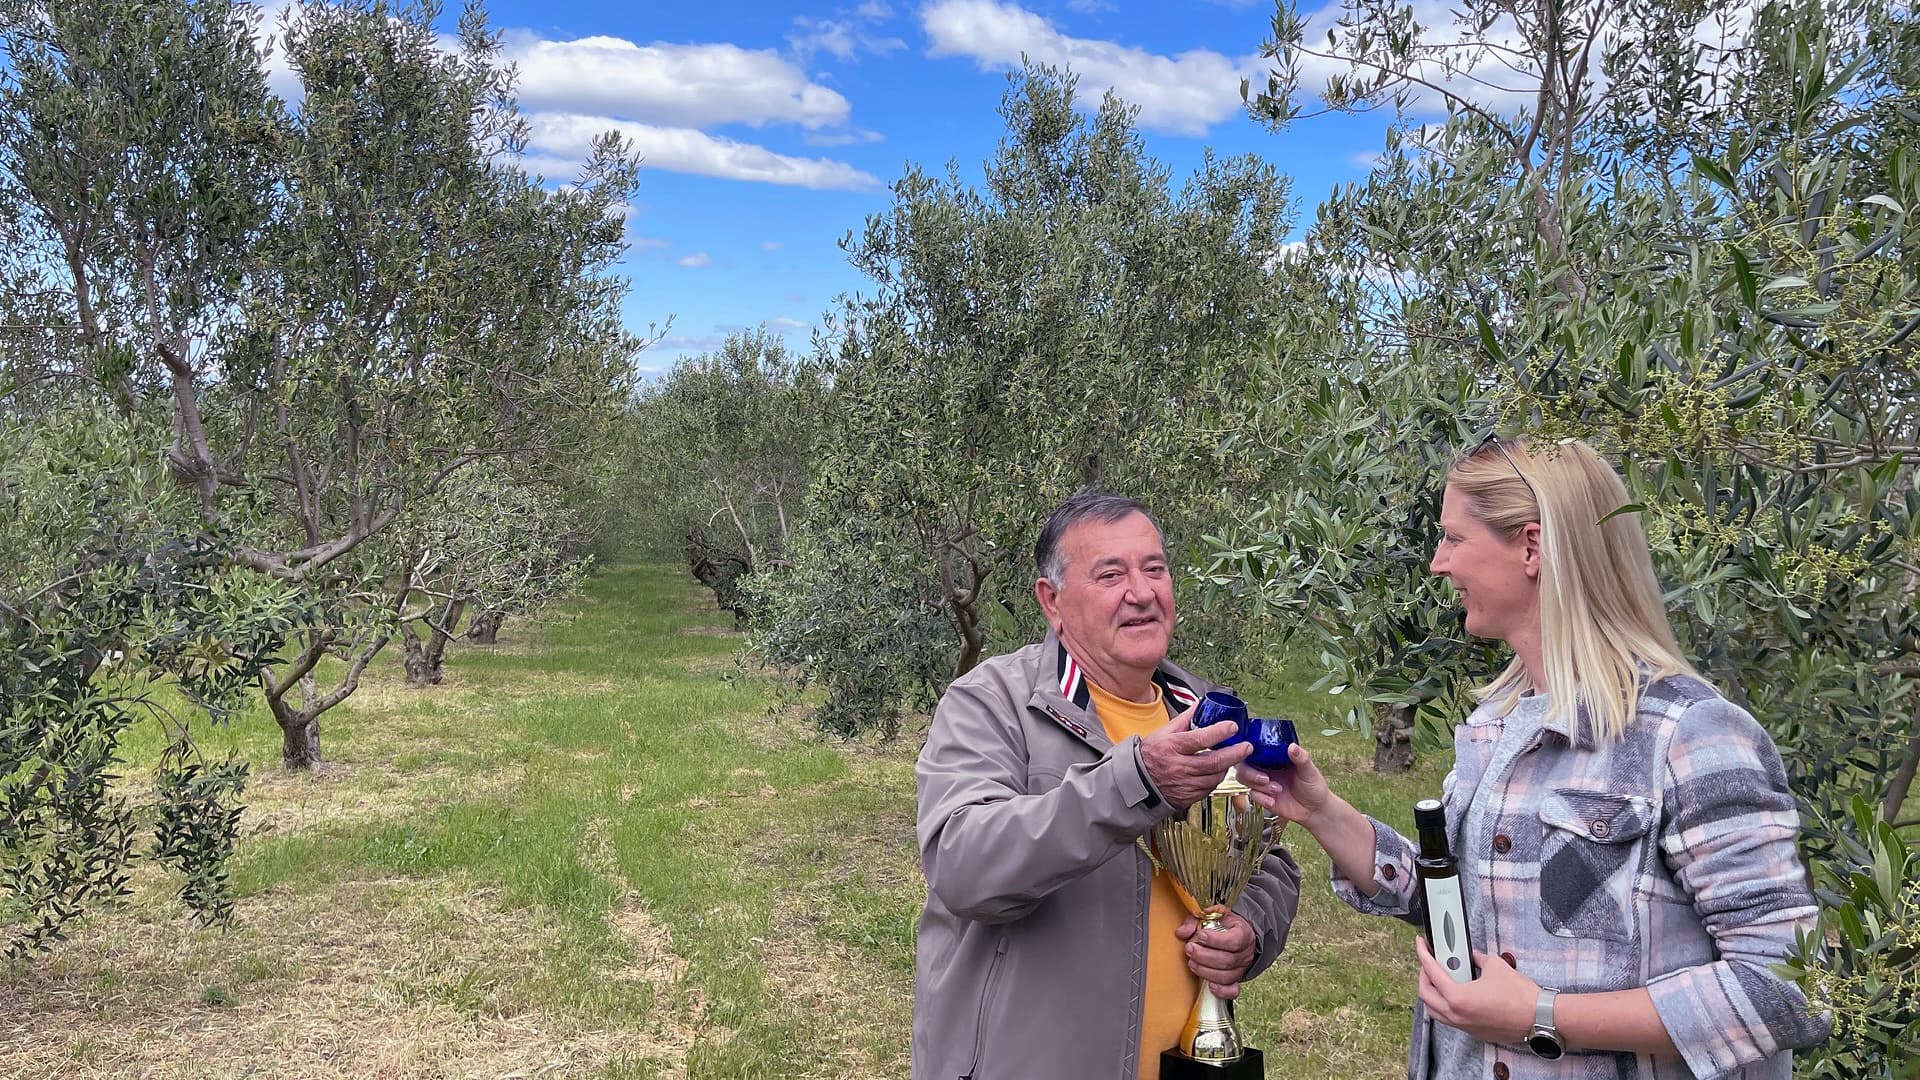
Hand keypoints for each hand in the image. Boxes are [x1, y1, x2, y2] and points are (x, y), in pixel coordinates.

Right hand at [1140, 707, 1251, 810]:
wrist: (1136, 782)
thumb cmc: (1149, 755)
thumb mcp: (1164, 732)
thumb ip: (1185, 719)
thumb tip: (1201, 705)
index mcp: (1172, 747)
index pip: (1200, 739)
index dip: (1220, 732)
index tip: (1233, 727)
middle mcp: (1179, 767)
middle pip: (1213, 761)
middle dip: (1235, 754)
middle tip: (1246, 747)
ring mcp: (1184, 784)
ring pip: (1214, 776)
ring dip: (1226, 767)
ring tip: (1232, 758)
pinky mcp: (1187, 797)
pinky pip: (1209, 788)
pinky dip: (1216, 778)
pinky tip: (1217, 771)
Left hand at [1177, 910, 1255, 999]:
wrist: (1240, 936)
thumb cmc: (1225, 926)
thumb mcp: (1213, 916)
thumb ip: (1196, 921)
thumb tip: (1181, 932)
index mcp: (1243, 934)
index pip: (1234, 940)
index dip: (1216, 940)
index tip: (1200, 935)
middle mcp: (1244, 953)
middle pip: (1227, 960)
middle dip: (1204, 956)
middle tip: (1189, 949)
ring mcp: (1241, 968)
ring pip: (1226, 976)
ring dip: (1206, 971)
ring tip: (1192, 963)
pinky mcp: (1236, 980)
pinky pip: (1232, 990)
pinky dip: (1221, 991)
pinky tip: (1209, 985)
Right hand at [1238, 741, 1333, 827]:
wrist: (1315, 810)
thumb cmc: (1314, 787)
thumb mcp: (1309, 771)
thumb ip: (1301, 758)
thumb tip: (1292, 746)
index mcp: (1275, 757)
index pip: (1255, 750)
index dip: (1248, 751)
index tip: (1251, 753)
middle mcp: (1266, 768)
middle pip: (1244, 765)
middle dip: (1250, 773)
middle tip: (1265, 779)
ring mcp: (1263, 783)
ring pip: (1245, 779)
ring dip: (1257, 786)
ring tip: (1276, 790)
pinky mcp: (1263, 797)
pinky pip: (1252, 795)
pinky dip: (1261, 798)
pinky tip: (1272, 801)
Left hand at [1416, 938, 1536, 1044]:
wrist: (1540, 1018)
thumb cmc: (1519, 995)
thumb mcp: (1495, 966)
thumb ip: (1477, 959)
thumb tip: (1471, 956)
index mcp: (1457, 998)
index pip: (1431, 972)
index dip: (1423, 954)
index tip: (1420, 944)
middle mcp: (1456, 1015)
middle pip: (1425, 994)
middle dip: (1424, 975)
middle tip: (1430, 961)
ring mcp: (1464, 1026)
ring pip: (1435, 1011)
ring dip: (1432, 994)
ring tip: (1439, 978)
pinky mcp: (1474, 1032)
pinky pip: (1449, 1019)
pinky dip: (1445, 1006)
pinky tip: (1454, 994)